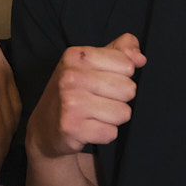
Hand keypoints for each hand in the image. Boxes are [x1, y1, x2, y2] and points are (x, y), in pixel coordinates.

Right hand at [27, 33, 145, 161]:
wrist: (45, 125)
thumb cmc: (74, 91)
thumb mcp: (92, 64)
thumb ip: (120, 52)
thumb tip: (140, 58)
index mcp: (76, 55)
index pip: (127, 64)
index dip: (122, 75)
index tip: (104, 80)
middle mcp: (70, 76)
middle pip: (128, 89)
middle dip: (120, 98)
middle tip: (99, 99)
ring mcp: (69, 101)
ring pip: (123, 113)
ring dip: (113, 118)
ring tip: (94, 114)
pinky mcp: (72, 127)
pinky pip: (111, 133)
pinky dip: (104, 134)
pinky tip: (88, 127)